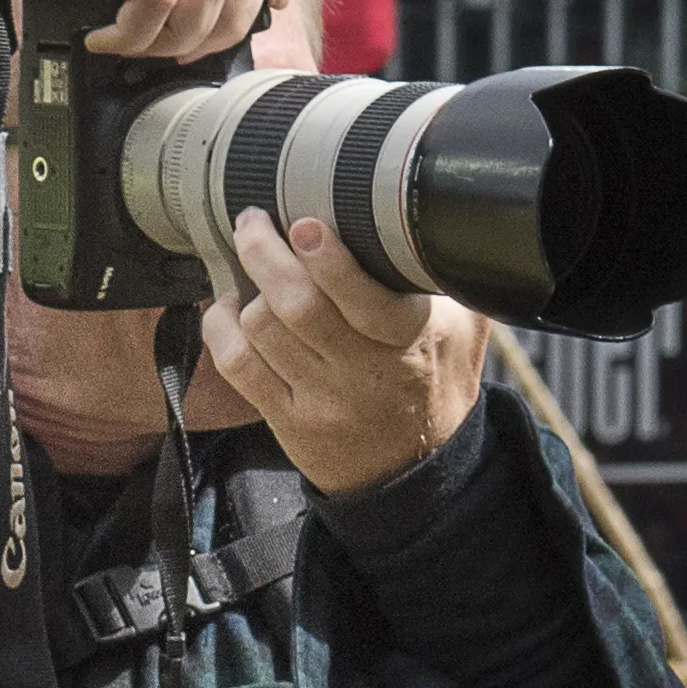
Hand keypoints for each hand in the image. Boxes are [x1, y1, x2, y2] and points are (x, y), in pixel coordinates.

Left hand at [200, 204, 481, 495]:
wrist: (416, 469)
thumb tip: (431, 219)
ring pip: (263, 330)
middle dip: (265, 253)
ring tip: (248, 260)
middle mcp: (364, 371)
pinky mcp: (288, 420)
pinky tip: (227, 307)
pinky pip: (238, 366)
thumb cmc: (436, 378)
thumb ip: (446, 277)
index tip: (305, 224)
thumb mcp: (465, 327)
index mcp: (411, 340)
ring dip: (246, 287)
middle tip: (253, 221)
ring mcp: (323, 399)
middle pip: (298, 306)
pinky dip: (221, 327)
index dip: (327, 260)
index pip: (364, 300)